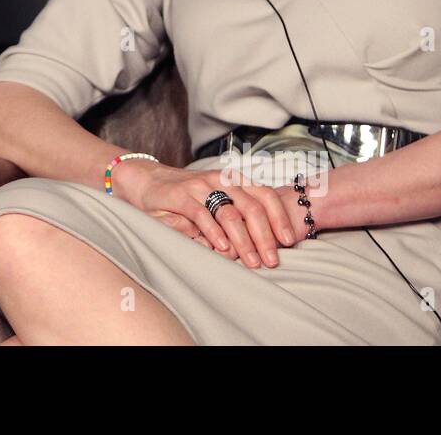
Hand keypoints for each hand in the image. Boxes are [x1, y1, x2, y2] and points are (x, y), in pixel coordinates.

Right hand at [185, 179, 312, 266]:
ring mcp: (201, 187)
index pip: (265, 194)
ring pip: (229, 213)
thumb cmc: (191, 195)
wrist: (151, 180)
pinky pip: (202, 215)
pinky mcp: (181, 196)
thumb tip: (270, 238)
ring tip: (252, 261)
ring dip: (244, 240)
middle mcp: (221, 180)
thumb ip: (241, 211)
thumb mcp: (219, 197)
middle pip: (252, 207)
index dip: (279, 217)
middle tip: (272, 260)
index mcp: (235, 179)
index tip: (289, 240)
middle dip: (265, 237)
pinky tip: (223, 249)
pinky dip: (214, 233)